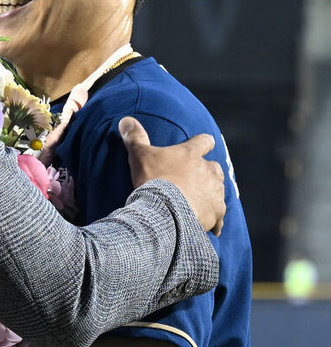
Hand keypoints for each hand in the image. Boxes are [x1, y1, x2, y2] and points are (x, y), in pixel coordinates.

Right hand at [120, 116, 225, 235]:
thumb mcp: (140, 156)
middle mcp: (208, 170)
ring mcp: (214, 191)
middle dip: (206, 173)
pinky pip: (220, 215)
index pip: (205, 141)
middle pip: (214, 168)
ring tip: (198, 203)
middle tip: (194, 181)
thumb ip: (135, 138)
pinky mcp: (216, 211)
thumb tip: (126, 120)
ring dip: (210, 194)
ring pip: (218, 190)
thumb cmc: (153, 180)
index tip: (205, 145)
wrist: (163, 211)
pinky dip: (215, 218)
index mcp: (191, 154)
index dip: (204, 143)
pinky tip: (210, 225)